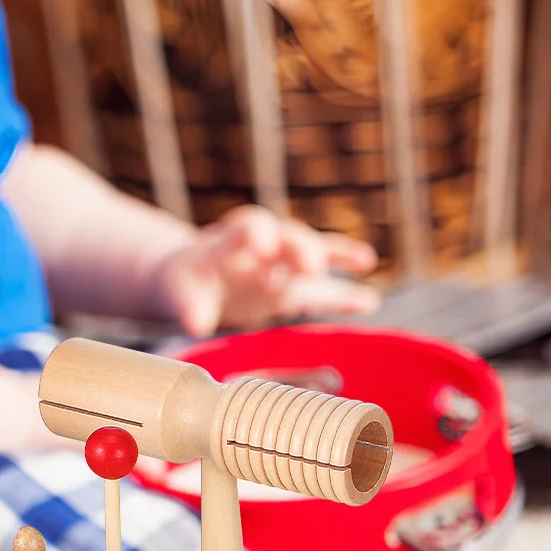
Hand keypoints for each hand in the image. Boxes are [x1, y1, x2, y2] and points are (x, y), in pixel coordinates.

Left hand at [153, 207, 377, 336]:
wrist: (190, 282)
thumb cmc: (186, 282)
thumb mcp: (181, 292)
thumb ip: (191, 306)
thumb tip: (195, 323)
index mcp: (231, 240)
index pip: (249, 227)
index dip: (257, 234)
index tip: (262, 247)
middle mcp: (262, 245)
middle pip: (287, 236)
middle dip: (301, 247)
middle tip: (311, 263)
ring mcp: (280, 265)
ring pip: (311, 253)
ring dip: (335, 256)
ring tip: (365, 260)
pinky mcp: (290, 287)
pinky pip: (321, 288)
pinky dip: (343, 293)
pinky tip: (369, 300)